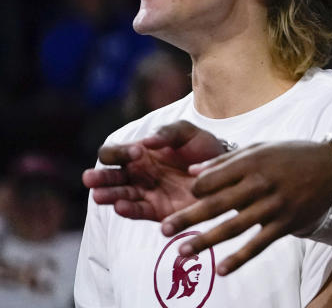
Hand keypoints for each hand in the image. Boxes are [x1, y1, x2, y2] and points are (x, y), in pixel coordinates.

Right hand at [82, 120, 225, 220]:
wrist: (226, 170)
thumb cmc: (203, 147)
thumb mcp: (187, 133)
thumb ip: (167, 133)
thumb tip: (145, 142)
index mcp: (139, 154)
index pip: (114, 153)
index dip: (119, 153)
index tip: (137, 153)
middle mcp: (137, 174)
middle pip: (110, 177)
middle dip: (100, 178)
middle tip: (91, 179)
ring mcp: (146, 193)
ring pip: (119, 196)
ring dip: (108, 196)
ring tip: (100, 196)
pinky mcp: (157, 211)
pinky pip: (138, 212)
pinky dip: (128, 210)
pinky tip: (121, 207)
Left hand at [161, 141, 331, 275]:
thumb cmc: (293, 154)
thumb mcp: (261, 147)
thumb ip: (226, 160)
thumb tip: (192, 174)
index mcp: (251, 162)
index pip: (212, 179)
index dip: (194, 190)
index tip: (183, 197)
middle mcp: (260, 184)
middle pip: (216, 205)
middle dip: (187, 219)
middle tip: (163, 231)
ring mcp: (273, 206)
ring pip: (233, 228)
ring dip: (205, 242)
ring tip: (182, 253)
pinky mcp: (286, 224)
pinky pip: (258, 244)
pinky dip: (239, 258)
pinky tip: (221, 269)